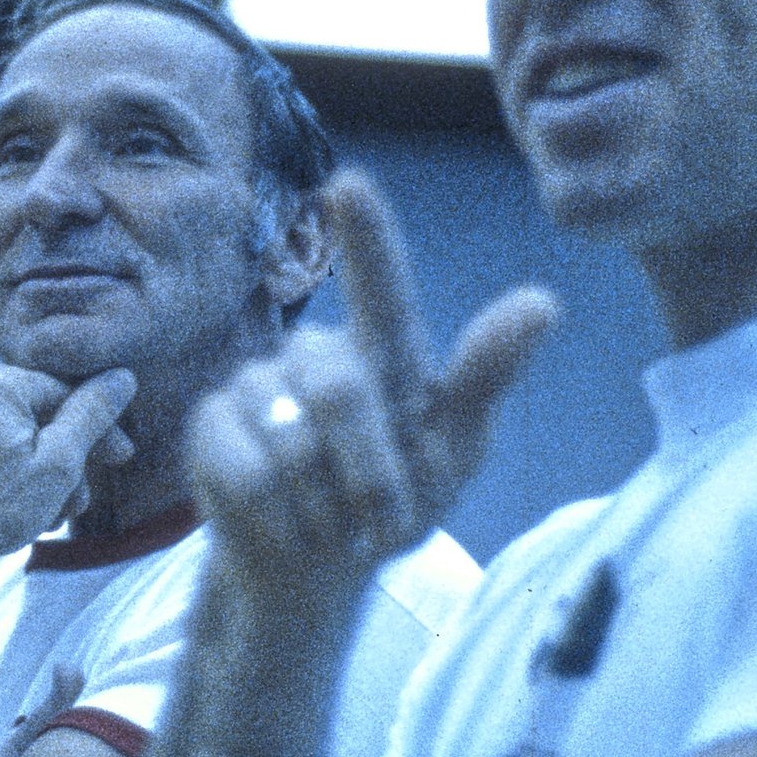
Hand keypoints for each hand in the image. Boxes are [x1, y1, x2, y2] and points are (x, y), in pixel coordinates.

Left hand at [0, 360, 137, 594]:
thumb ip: (93, 414)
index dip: (97, 429)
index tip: (119, 458)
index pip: (61, 395)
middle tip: (76, 503)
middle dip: (58, 461)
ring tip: (37, 516)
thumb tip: (120, 377)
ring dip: (22, 473)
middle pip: (24, 419)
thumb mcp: (60, 462)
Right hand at [189, 173, 555, 597]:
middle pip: (340, 391)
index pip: (381, 286)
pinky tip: (288, 527)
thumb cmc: (395, 501)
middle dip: (371, 471)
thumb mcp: (454, 450)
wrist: (318, 570)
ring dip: (327, 508)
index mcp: (382, 350)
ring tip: (333, 525)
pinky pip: (248, 474)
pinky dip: (282, 521)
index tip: (350, 186)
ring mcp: (255, 383)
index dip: (367, 237)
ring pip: (291, 445)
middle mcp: (314, 352)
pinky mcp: (211, 424)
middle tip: (386, 523)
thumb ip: (485, 377)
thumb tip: (544, 301)